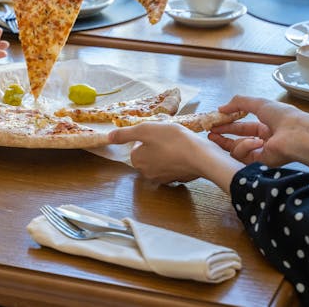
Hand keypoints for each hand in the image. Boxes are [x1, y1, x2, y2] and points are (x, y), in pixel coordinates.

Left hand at [109, 122, 241, 191]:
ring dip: (168, 152)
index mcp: (137, 161)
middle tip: (168, 137)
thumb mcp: (145, 130)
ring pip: (161, 160)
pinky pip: (174, 166)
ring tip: (178, 143)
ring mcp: (163, 178)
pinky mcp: (178, 179)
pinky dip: (178, 159)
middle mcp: (147, 173)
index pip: (137, 147)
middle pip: (148, 154)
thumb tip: (108, 137)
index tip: (158, 133)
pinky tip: (185, 152)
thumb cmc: (172, 140)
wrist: (200, 156)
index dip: (147, 137)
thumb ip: (124, 133)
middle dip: (157, 144)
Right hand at [213, 96, 308, 192]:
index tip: (214, 121)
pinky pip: (244, 157)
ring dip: (228, 142)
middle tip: (208, 132)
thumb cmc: (288, 118)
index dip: (229, 122)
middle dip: (222, 135)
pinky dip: (243, 148)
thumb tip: (222, 106)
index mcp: (268, 123)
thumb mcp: (261, 104)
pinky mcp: (263, 164)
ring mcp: (264, 152)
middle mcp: (266, 138)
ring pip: (238, 149)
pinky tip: (250, 142)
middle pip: (239, 137)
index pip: (244, 123)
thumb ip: (240, 102)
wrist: (303, 138)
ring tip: (216, 136)